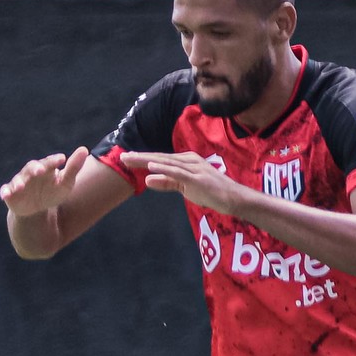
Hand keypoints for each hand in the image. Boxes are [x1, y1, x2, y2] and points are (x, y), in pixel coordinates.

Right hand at [0, 148, 89, 216]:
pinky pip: (6, 191)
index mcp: (45, 168)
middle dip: (35, 169)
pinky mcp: (11, 193)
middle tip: (40, 170)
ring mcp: (20, 182)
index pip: (49, 162)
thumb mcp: (66, 182)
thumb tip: (84, 149)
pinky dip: (5, 192)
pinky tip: (5, 195)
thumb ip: (74, 167)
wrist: (38, 209)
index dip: (54, 161)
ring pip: (18, 179)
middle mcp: (31, 173)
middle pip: (31, 168)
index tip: (62, 159)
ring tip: (21, 186)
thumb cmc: (53, 192)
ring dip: (19, 182)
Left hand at [123, 151, 250, 215]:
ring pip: (166, 163)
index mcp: (185, 161)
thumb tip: (147, 180)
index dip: (142, 159)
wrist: (233, 198)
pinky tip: (151, 167)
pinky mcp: (197, 178)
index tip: (126, 159)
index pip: (160, 160)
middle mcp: (188, 160)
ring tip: (131, 160)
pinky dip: (164, 169)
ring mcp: (193, 168)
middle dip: (140, 158)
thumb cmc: (211, 192)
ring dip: (147, 161)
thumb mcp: (185, 188)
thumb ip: (167, 183)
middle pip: (159, 158)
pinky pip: (178, 173)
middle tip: (122, 157)